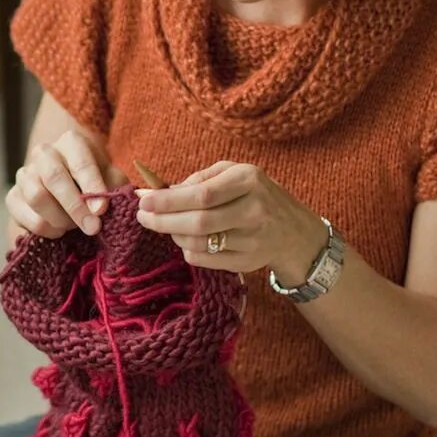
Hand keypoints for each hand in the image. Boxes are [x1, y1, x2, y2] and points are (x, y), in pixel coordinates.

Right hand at [6, 130, 124, 239]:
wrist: (72, 188)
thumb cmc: (95, 182)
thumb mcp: (111, 179)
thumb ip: (115, 188)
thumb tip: (110, 203)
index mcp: (71, 142)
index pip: (80, 162)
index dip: (91, 187)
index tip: (101, 210)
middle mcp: (44, 153)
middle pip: (54, 177)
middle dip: (75, 207)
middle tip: (92, 228)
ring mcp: (25, 173)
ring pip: (37, 197)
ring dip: (59, 218)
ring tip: (75, 227)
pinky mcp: (13, 196)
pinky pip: (24, 216)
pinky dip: (44, 229)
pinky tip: (59, 230)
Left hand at [134, 161, 328, 277]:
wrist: (293, 230)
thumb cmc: (255, 195)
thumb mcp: (234, 173)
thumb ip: (198, 179)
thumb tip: (157, 190)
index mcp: (249, 181)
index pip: (202, 195)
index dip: (169, 200)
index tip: (144, 201)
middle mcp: (254, 210)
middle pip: (198, 222)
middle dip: (163, 221)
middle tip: (143, 217)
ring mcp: (253, 240)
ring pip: (198, 243)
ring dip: (173, 235)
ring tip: (166, 226)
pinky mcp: (248, 262)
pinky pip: (204, 260)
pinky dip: (187, 250)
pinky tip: (185, 239)